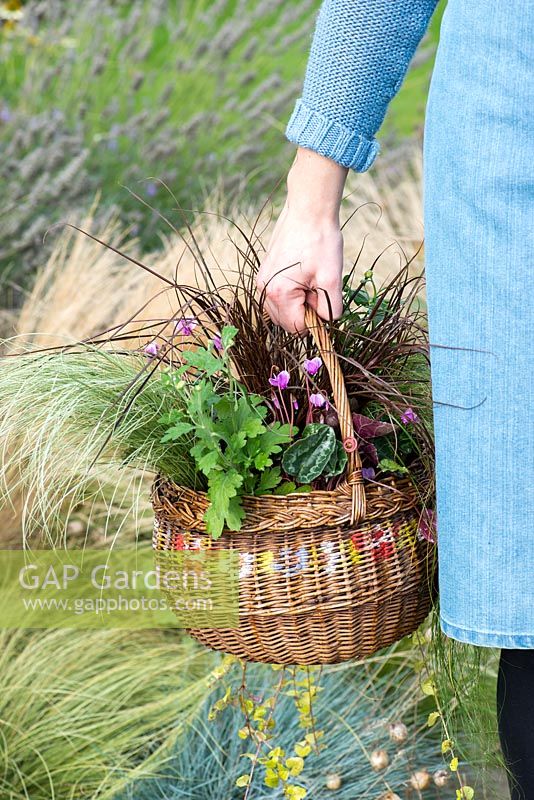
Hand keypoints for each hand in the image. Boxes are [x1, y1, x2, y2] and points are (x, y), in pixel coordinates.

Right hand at [256, 146, 348, 333]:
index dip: (315, 321)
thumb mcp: (333, 278)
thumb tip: (325, 320)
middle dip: (304, 311)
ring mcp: (262, 280)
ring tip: (310, 279)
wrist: (308, 209)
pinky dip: (291, 291)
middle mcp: (264, 289)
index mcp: (279, 293)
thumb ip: (331, 308)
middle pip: (285, 321)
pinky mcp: (265, 271)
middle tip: (318, 288)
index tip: (325, 302)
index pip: (296, 328)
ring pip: (281, 309)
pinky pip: (278, 294)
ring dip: (298, 302)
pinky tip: (303, 273)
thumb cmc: (320, 240)